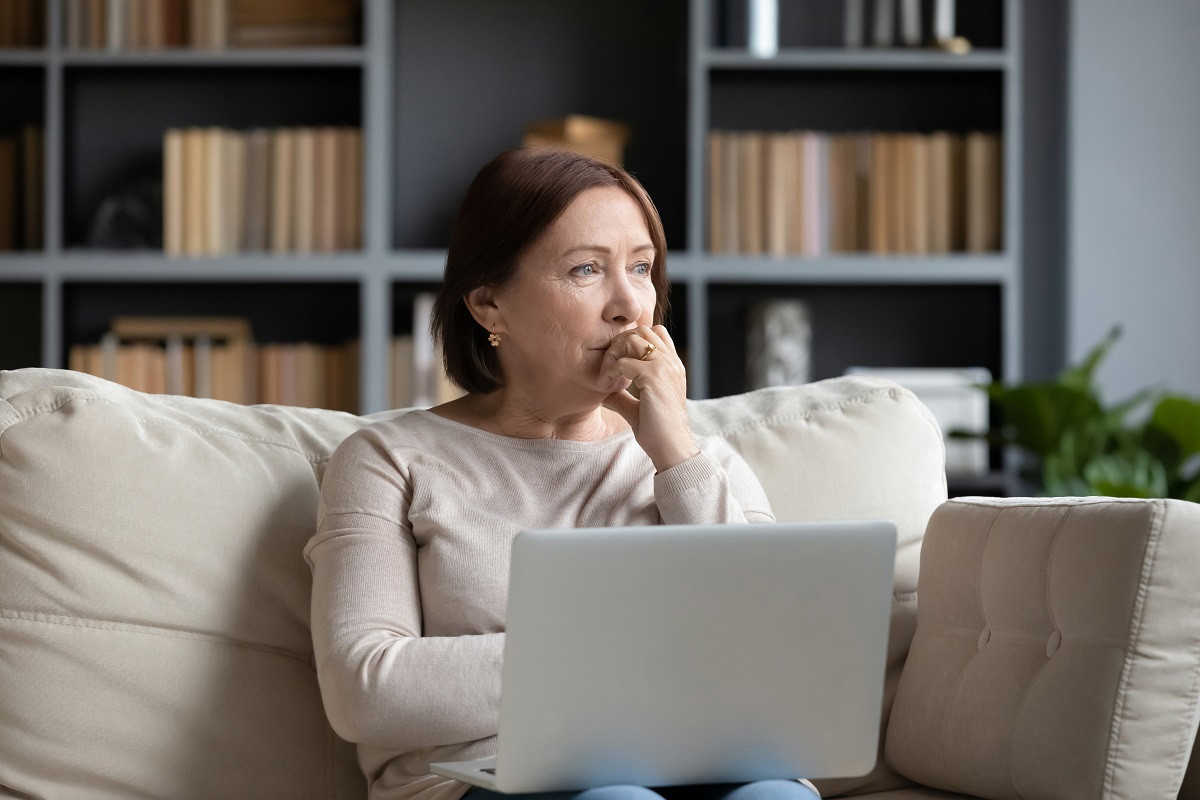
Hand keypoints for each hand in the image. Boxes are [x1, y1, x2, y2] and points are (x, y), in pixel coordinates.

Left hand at [600, 324, 698, 472]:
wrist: (671, 448)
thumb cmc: (657, 432)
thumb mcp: (637, 408)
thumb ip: (623, 396)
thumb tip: (604, 392)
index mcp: (672, 366)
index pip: (654, 333)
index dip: (632, 341)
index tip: (618, 364)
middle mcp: (671, 362)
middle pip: (642, 330)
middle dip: (620, 343)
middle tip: (609, 366)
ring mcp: (664, 367)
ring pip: (633, 339)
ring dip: (615, 353)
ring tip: (608, 374)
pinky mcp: (655, 377)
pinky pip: (624, 362)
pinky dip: (611, 371)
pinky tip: (607, 386)